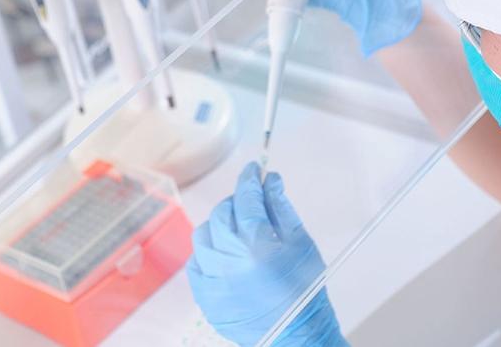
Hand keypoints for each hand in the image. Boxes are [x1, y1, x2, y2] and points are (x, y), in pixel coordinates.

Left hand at [186, 163, 347, 346]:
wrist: (297, 334)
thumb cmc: (304, 290)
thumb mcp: (300, 242)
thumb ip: (281, 207)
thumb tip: (271, 180)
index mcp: (255, 243)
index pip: (246, 196)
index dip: (250, 178)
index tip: (254, 169)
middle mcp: (228, 259)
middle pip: (222, 212)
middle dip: (237, 202)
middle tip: (251, 205)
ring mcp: (212, 278)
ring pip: (204, 234)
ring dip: (220, 226)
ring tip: (238, 232)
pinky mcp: (204, 295)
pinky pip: (196, 262)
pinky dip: (208, 252)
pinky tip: (226, 255)